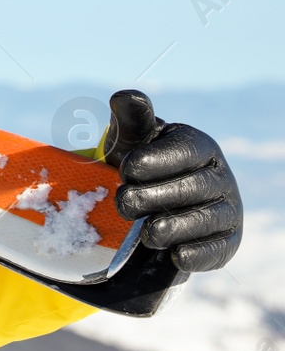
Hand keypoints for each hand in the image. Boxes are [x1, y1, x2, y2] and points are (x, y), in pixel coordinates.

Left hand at [105, 89, 241, 272]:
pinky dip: (197, 254)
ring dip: (172, 227)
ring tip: (145, 233)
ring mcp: (227, 210)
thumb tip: (124, 96)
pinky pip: (216, 250)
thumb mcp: (132, 141)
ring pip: (206, 220)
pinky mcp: (226, 242)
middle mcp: (220, 177)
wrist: (151, 205)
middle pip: (193, 187)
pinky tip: (176, 254)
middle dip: (154, 196)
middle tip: (123, 203)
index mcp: (200, 146)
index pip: (185, 150)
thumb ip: (131, 120)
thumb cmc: (141, 163)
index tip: (125, 169)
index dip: (155, 160)